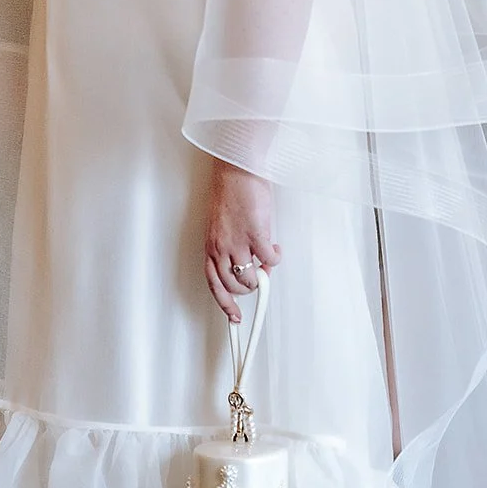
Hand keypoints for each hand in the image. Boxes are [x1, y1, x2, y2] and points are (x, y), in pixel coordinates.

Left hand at [205, 158, 280, 322]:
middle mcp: (221, 247)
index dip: (224, 304)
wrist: (237, 170)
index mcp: (211, 246)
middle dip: (248, 288)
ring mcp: (238, 242)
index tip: (234, 317)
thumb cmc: (231, 193)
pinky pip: (269, 260)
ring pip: (250, 279)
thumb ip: (230, 247)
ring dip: (261, 275)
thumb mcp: (223, 226)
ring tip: (266, 261)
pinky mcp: (255, 234)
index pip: (214, 284)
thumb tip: (247, 265)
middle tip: (258, 277)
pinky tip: (275, 249)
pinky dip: (274, 258)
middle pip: (233, 286)